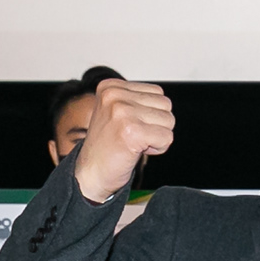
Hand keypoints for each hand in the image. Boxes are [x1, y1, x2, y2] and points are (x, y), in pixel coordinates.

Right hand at [72, 78, 176, 201]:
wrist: (90, 174)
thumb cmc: (108, 146)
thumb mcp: (117, 112)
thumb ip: (137, 101)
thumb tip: (166, 102)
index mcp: (110, 86)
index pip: (157, 92)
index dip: (150, 114)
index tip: (130, 126)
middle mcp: (114, 95)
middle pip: (165, 105)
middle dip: (157, 125)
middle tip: (134, 137)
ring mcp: (122, 112)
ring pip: (169, 120)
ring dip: (157, 136)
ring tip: (135, 143)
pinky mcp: (131, 132)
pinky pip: (167, 137)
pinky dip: (158, 148)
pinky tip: (138, 151)